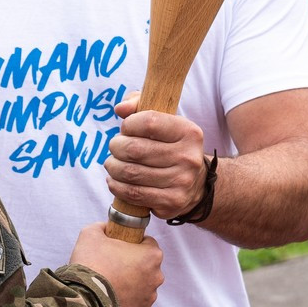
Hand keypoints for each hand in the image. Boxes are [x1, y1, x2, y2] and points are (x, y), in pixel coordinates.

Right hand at [70, 223, 162, 306]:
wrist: (83, 299)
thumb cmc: (90, 263)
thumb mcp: (90, 233)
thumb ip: (103, 226)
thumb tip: (106, 228)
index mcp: (152, 254)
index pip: (147, 242)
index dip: (131, 243)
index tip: (118, 248)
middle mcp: (157, 276)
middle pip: (146, 266)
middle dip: (132, 265)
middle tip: (111, 266)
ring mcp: (150, 297)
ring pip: (142, 285)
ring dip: (130, 284)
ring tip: (109, 284)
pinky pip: (135, 303)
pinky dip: (126, 300)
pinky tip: (111, 298)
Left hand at [103, 95, 208, 220]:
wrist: (195, 183)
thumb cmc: (170, 146)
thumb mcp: (162, 120)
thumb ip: (139, 105)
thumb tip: (120, 109)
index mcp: (189, 132)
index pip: (149, 122)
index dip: (129, 124)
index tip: (126, 129)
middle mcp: (188, 157)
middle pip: (134, 149)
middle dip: (116, 147)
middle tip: (114, 147)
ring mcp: (181, 181)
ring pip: (130, 172)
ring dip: (113, 167)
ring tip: (112, 164)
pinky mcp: (171, 201)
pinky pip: (132, 193)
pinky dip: (116, 186)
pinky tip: (115, 181)